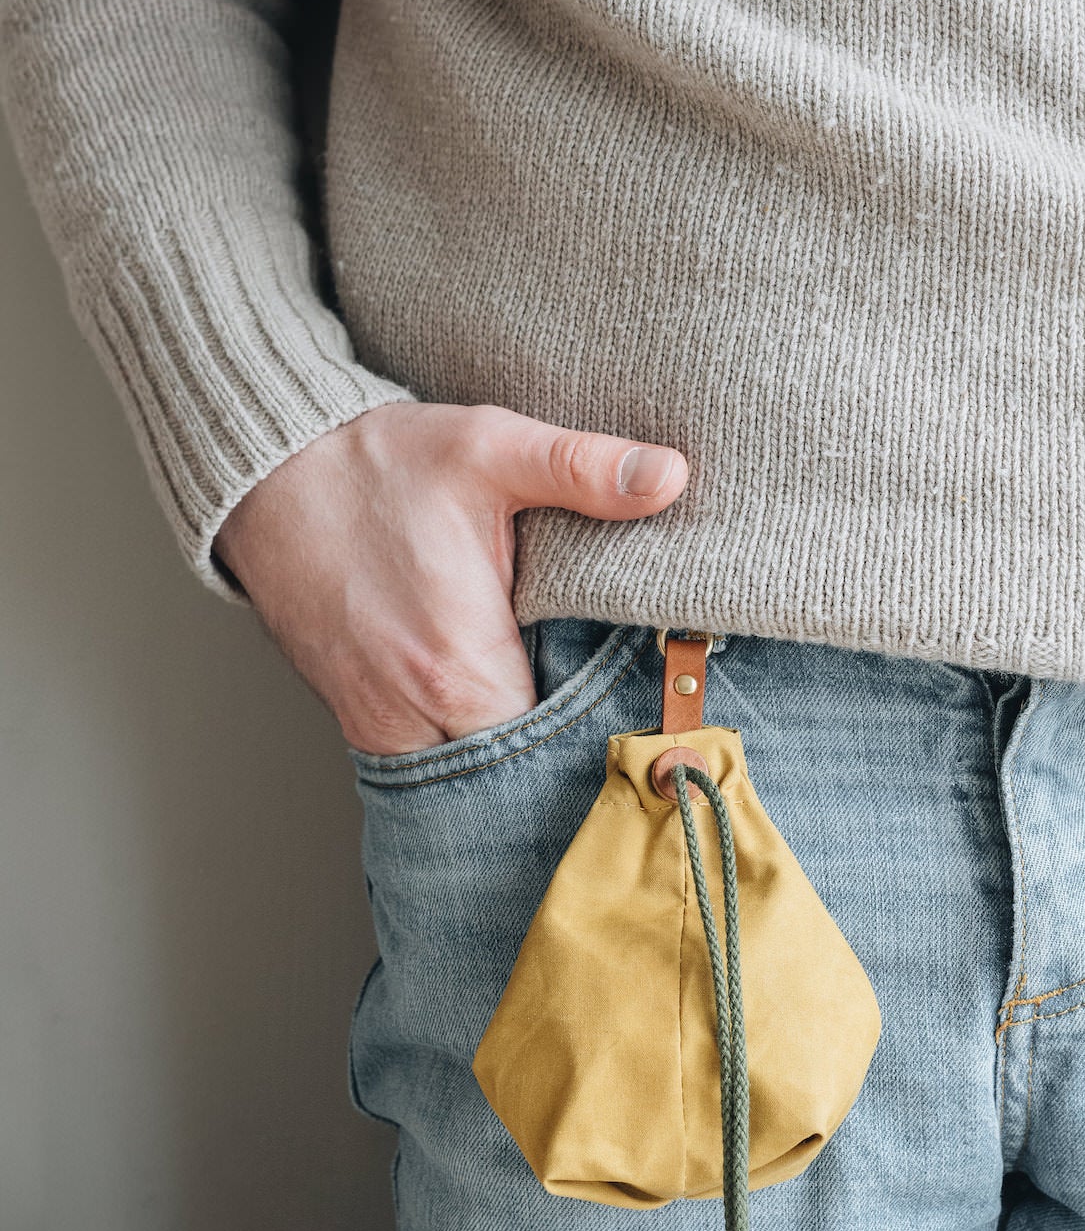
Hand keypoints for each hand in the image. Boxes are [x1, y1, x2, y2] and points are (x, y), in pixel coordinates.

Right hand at [211, 402, 688, 754]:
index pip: (556, 748)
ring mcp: (379, 727)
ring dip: (517, 756)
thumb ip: (583, 468)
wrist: (266, 476)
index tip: (652, 721)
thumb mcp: (488, 449)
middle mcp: (416, 716)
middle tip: (627, 721)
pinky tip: (510, 703)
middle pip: (517, 776)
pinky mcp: (359, 720)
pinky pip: (432, 759)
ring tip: (570, 714)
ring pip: (472, 780)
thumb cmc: (378, 464)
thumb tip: (672, 477)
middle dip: (568, 754)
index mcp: (460, 663)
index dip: (607, 738)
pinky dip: (472, 744)